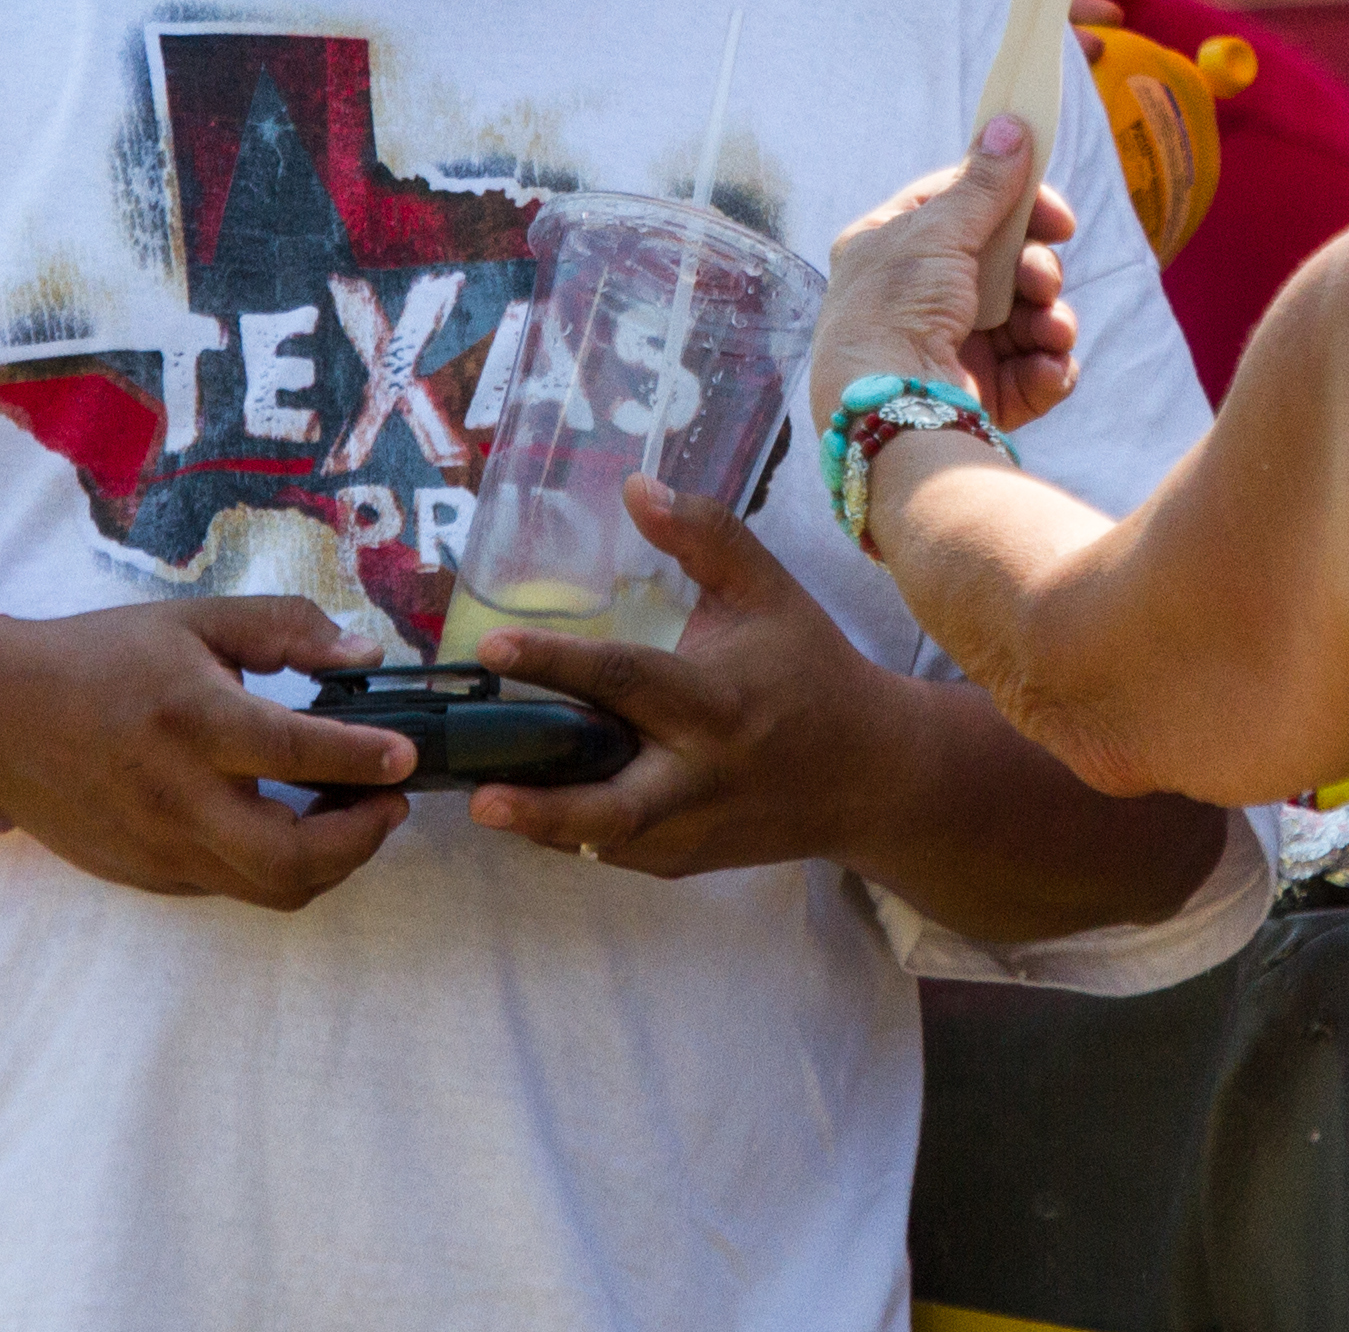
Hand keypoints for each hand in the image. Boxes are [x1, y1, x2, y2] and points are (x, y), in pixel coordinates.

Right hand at [0, 595, 418, 908]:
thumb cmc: (102, 659)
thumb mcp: (194, 619)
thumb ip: (285, 628)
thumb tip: (365, 655)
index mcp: (191, 720)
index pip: (296, 752)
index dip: (363, 760)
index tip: (408, 758)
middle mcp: (177, 798)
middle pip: (290, 859)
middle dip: (361, 841)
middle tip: (391, 802)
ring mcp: (160, 849)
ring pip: (269, 888)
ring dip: (329, 861)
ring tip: (351, 812)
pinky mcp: (148, 877)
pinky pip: (231, 888)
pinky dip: (278, 867)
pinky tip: (292, 822)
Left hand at [468, 476, 916, 874]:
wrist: (871, 775)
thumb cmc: (812, 671)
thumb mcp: (769, 592)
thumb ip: (705, 535)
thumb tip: (634, 487)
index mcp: (717, 701)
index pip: (628, 680)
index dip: (559, 663)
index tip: (495, 647)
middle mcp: (700, 775)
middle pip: (614, 806)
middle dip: (545, 806)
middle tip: (477, 796)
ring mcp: (691, 829)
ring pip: (604, 843)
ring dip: (542, 826)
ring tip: (481, 801)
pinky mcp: (682, 861)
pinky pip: (613, 854)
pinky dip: (568, 837)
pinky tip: (525, 808)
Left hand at [814, 119, 1083, 432]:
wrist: (889, 411)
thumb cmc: (894, 312)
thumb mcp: (937, 233)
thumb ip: (982, 184)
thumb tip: (1011, 124)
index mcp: (893, 249)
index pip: (963, 207)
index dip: (1014, 204)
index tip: (1057, 214)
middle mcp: (921, 295)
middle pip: (1006, 262)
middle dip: (1037, 269)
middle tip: (1041, 280)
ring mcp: (953, 345)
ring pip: (1028, 315)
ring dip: (1051, 317)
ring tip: (1049, 328)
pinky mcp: (981, 392)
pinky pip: (1034, 368)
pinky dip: (1048, 366)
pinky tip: (1046, 366)